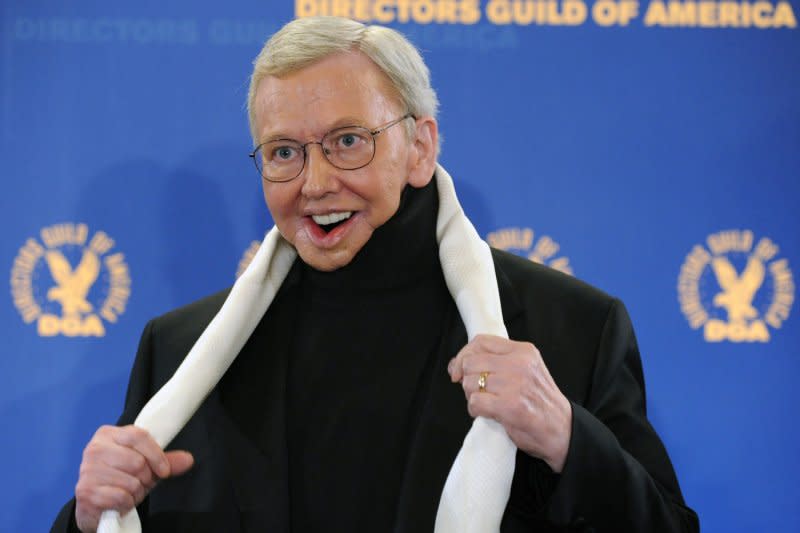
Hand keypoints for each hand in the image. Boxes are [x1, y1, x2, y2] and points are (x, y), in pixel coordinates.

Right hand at [74, 425, 193, 532]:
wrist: (96, 504)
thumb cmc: (121, 479)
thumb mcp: (146, 466)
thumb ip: (167, 461)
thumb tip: (188, 459)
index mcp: (108, 434)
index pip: (139, 436)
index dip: (157, 455)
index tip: (165, 470)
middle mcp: (95, 449)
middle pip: (137, 461)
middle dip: (146, 478)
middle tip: (139, 483)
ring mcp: (87, 470)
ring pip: (131, 481)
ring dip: (136, 492)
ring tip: (128, 492)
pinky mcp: (85, 491)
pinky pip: (121, 497)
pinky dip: (126, 503)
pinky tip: (119, 502)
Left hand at [448, 334, 571, 471]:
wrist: (563, 430)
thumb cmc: (540, 402)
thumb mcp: (527, 370)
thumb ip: (497, 361)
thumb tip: (456, 365)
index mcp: (523, 351)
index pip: (481, 341)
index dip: (463, 355)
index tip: (458, 370)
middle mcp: (519, 364)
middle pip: (470, 363)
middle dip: (467, 379)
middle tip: (479, 391)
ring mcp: (514, 384)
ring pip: (469, 383)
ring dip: (472, 396)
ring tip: (487, 403)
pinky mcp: (509, 406)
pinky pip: (474, 402)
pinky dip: (475, 410)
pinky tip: (486, 413)